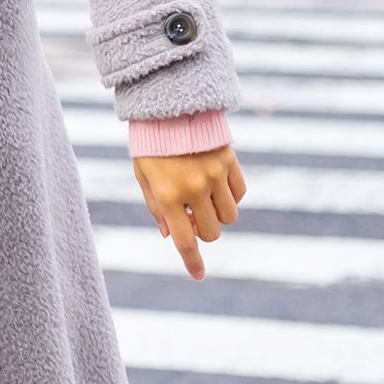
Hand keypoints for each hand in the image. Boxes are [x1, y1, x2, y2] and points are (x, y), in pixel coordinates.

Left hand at [134, 145, 245, 278]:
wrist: (168, 107)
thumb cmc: (151, 145)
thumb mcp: (144, 176)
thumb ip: (157, 207)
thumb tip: (171, 236)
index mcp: (169, 194)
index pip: (185, 240)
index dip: (192, 261)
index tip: (197, 275)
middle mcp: (195, 188)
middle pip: (212, 232)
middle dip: (203, 230)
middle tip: (192, 215)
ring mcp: (215, 175)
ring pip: (230, 217)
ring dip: (218, 214)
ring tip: (204, 197)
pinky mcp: (230, 162)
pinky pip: (240, 194)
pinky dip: (230, 196)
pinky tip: (216, 183)